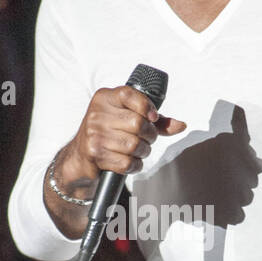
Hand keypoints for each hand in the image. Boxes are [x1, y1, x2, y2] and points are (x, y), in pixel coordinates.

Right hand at [59, 84, 186, 187]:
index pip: (130, 95)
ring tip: (136, 151)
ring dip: (142, 152)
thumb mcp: (127, 120)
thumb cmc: (108, 134)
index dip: (146, 107)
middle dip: (149, 135)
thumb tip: (180, 125)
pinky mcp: (95, 153)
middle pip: (138, 123)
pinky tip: (129, 162)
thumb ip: (155, 121)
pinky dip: (134, 165)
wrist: (80, 158)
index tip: (154, 118)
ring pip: (134, 145)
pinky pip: (127, 162)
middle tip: (146, 139)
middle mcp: (97, 113)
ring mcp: (94, 134)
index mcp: (105, 98)